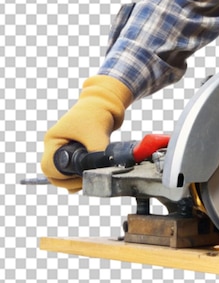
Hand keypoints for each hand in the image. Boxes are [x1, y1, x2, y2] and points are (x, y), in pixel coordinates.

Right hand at [41, 75, 132, 191]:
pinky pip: (72, 170)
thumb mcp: (97, 133)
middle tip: (89, 178)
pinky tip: (92, 174)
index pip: (49, 167)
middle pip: (54, 174)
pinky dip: (81, 175)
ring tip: (93, 175)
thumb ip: (97, 153)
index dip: (64, 175)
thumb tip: (101, 171)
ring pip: (63, 174)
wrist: (106, 102)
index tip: (82, 173)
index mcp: (54, 140)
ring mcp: (64, 149)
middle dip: (70, 180)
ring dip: (76, 179)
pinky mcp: (75, 151)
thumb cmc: (97, 112)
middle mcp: (56, 146)